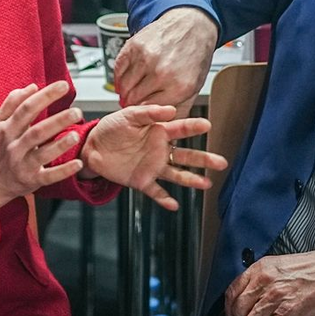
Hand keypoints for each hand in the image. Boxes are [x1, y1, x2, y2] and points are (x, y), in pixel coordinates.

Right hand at [0, 81, 84, 220]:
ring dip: (60, 145)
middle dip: (57, 120)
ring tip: (76, 135)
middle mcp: (14, 147)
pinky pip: (49, 177)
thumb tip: (33, 86)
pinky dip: (64, 171)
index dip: (45, 96)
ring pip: (42, 153)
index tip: (63, 86)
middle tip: (77, 112)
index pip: (27, 108)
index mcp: (7, 129)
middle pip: (36, 131)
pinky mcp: (31, 181)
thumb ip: (13, 102)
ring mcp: (22, 165)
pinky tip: (78, 163)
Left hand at [83, 105, 225, 210]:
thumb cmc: (111, 128)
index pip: (180, 129)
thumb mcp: (128, 114)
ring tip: (207, 184)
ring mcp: (152, 167)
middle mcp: (160, 150)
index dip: (194, 127)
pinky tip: (174, 205)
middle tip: (221, 162)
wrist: (92, 146)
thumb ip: (149, 112)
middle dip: (204, 159)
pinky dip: (164, 199)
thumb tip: (171, 110)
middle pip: (186, 155)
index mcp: (158, 131)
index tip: (207, 125)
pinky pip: (155, 192)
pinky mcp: (141, 181)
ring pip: (177, 175)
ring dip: (192, 180)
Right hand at [114, 8, 219, 108]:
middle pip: (134, 100)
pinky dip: (118, 77)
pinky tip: (124, 80)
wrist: (192, 26)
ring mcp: (146, 58)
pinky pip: (118, 68)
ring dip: (124, 92)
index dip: (143, 113)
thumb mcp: (194, 86)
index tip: (141, 113)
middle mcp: (161, 73)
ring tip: (129, 93)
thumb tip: (166, 128)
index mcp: (179, 87)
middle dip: (132, 104)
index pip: (150, 111)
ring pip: (124, 85)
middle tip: (132, 104)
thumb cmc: (194, 56)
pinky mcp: (135, 46)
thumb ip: (179, 108)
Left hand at [224, 250, 314, 315]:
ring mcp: (276, 296)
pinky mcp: (289, 311)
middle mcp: (264, 281)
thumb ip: (260, 278)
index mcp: (259, 268)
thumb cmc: (308, 269)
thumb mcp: (277, 265)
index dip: (229, 311)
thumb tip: (247, 299)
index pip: (232, 292)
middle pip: (239, 310)